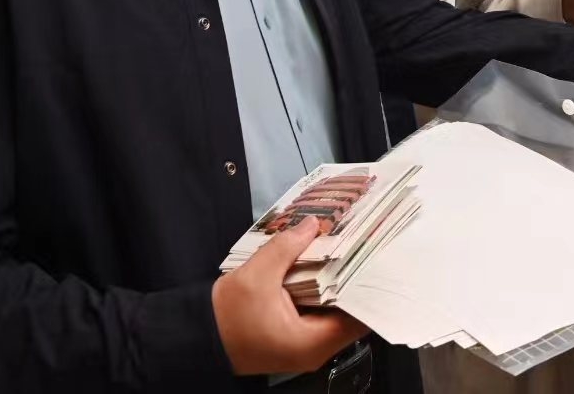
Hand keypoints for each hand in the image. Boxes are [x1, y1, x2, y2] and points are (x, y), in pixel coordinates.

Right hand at [213, 216, 369, 375]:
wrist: (196, 338)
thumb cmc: (224, 318)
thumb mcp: (255, 276)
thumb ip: (286, 248)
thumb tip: (312, 224)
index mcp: (312, 342)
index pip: (361, 316)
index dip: (370, 286)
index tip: (378, 259)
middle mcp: (315, 350)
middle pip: (352, 313)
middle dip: (357, 279)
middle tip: (365, 247)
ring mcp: (306, 346)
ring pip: (337, 312)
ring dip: (340, 284)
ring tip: (348, 251)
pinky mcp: (296, 338)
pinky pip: (321, 313)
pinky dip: (324, 292)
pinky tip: (324, 267)